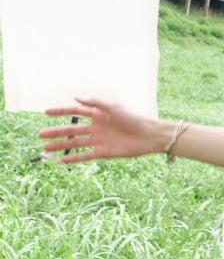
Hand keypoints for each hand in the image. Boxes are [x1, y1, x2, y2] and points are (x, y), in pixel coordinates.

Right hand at [38, 97, 162, 164]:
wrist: (149, 135)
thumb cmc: (134, 118)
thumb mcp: (114, 106)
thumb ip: (95, 102)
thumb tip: (76, 97)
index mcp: (98, 114)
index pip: (74, 112)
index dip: (60, 112)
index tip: (45, 112)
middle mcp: (96, 127)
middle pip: (71, 129)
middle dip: (55, 132)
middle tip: (40, 135)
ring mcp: (99, 140)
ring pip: (75, 143)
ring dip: (60, 146)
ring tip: (45, 148)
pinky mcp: (104, 152)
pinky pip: (85, 156)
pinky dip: (74, 159)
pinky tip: (61, 161)